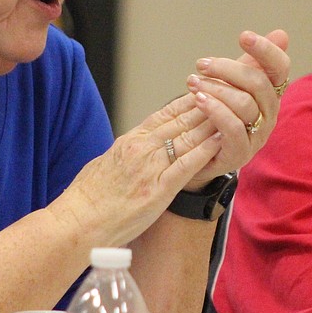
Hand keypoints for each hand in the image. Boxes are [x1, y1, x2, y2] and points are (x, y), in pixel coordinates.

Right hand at [47, 30, 288, 244]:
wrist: (76, 223)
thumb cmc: (87, 199)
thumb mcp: (106, 165)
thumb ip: (125, 153)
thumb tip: (134, 146)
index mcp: (130, 141)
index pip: (165, 113)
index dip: (189, 100)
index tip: (208, 90)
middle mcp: (141, 148)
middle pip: (181, 120)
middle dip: (209, 106)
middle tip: (231, 93)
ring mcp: (149, 168)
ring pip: (187, 138)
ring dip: (213, 123)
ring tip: (235, 112)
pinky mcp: (157, 190)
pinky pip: (186, 166)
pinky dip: (205, 152)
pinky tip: (221, 142)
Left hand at [171, 29, 290, 186]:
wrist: (194, 155)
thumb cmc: (214, 116)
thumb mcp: (231, 85)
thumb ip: (251, 63)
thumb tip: (282, 34)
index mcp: (270, 94)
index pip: (280, 68)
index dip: (266, 50)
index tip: (243, 36)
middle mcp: (269, 114)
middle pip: (259, 83)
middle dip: (227, 68)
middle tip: (202, 64)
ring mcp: (257, 136)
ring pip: (244, 103)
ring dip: (215, 88)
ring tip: (193, 83)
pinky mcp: (241, 153)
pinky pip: (233, 127)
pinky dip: (215, 110)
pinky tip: (198, 100)